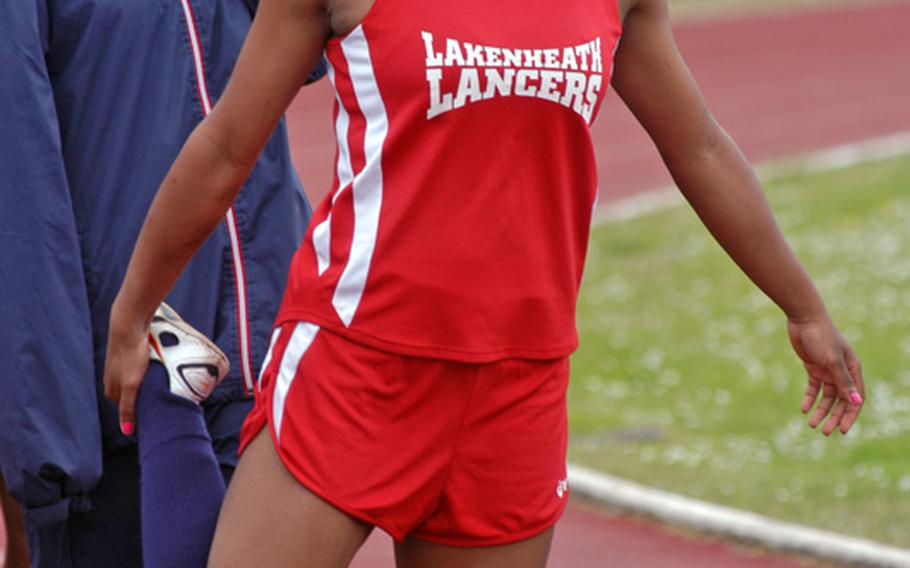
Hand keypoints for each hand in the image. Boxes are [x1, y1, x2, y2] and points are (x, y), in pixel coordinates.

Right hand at [103, 300, 151, 435]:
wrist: (129, 325)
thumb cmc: (131, 355)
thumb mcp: (132, 385)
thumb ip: (128, 408)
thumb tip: (127, 431)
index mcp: (110, 390)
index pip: (126, 410)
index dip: (141, 413)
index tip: (157, 416)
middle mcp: (111, 379)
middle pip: (131, 396)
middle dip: (144, 399)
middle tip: (163, 402)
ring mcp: (119, 367)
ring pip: (135, 382)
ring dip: (147, 386)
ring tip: (162, 387)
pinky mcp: (128, 356)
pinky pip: (138, 371)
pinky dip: (147, 374)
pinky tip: (157, 372)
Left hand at [787, 317, 864, 434]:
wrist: (803, 319)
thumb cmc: (822, 337)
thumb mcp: (832, 361)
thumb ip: (843, 382)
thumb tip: (856, 403)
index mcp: (853, 370)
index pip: (855, 398)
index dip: (850, 415)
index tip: (843, 430)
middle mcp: (842, 372)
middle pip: (840, 401)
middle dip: (834, 417)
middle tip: (825, 432)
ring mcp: (827, 370)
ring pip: (826, 397)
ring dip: (820, 411)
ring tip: (811, 424)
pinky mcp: (813, 367)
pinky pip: (813, 388)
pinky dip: (809, 399)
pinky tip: (803, 409)